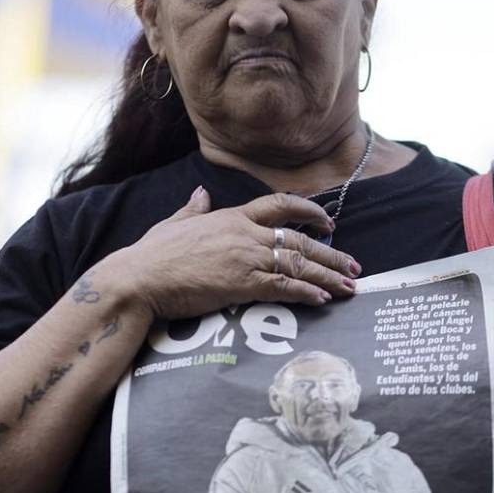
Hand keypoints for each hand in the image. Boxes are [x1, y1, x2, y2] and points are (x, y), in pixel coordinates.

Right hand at [120, 186, 360, 319]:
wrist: (140, 278)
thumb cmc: (153, 255)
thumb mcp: (175, 224)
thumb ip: (193, 209)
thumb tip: (201, 193)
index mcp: (231, 216)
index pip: (280, 205)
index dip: (309, 212)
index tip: (329, 222)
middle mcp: (244, 233)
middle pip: (299, 239)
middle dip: (331, 254)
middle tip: (353, 266)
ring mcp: (245, 258)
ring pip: (298, 263)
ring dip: (327, 276)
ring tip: (349, 287)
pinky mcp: (241, 284)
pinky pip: (283, 287)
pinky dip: (305, 292)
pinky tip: (322, 299)